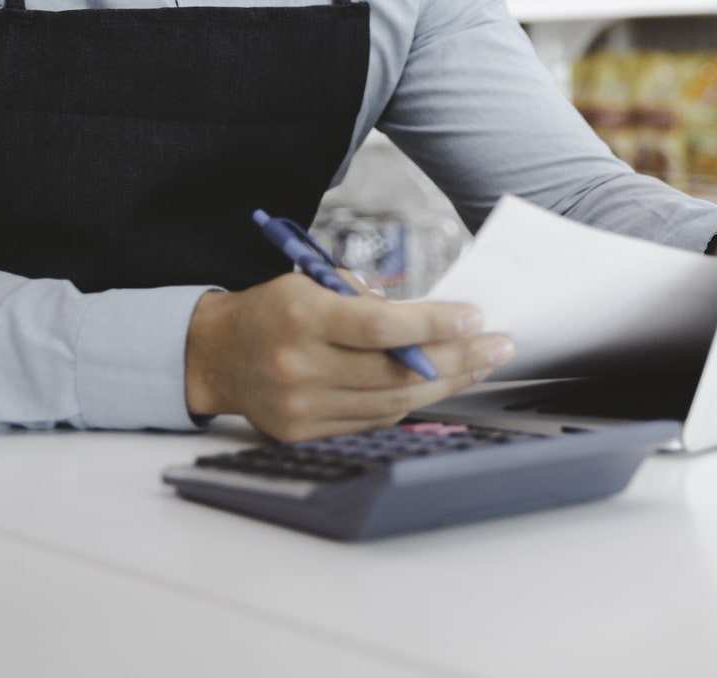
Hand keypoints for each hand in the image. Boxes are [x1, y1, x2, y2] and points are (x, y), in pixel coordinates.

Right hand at [184, 273, 513, 441]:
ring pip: (391, 402)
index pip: (381, 327)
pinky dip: (410, 402)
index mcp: (301, 317)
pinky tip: (437, 385)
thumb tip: (435, 322)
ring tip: (479, 365)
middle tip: (499, 346)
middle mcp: (299, 366)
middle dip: (458, 359)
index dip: (434, 325)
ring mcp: (301, 407)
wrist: (218, 355)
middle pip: (395, 371)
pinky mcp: (303, 434)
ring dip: (445, 384)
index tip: (475, 317)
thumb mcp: (314, 282)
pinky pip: (373, 420)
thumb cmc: (276, 308)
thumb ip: (369, 302)